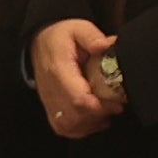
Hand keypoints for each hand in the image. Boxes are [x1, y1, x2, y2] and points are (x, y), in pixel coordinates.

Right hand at [31, 18, 120, 138]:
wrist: (39, 44)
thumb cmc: (61, 38)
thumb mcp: (78, 28)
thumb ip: (93, 37)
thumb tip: (108, 45)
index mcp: (59, 70)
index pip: (78, 99)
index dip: (100, 106)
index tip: (117, 101)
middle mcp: (51, 90)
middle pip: (75, 117)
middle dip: (100, 115)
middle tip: (116, 106)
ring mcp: (49, 102)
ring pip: (70, 126)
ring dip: (92, 123)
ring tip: (107, 111)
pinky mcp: (51, 109)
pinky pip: (64, 128)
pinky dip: (82, 129)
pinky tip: (95, 119)